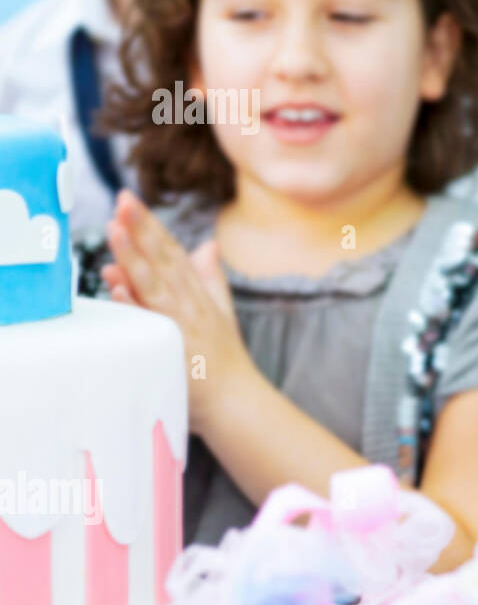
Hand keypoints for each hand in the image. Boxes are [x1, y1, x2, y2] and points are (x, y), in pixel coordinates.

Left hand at [101, 190, 253, 434]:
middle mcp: (190, 305)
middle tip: (121, 200)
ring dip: (135, 256)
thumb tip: (207, 245)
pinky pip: (151, 322)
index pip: (171, 251)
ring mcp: (182, 325)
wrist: (236, 404)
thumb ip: (211, 278)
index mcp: (198, 294)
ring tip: (114, 230)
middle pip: (163, 260)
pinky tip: (117, 285)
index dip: (151, 225)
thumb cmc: (224, 363)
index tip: (130, 200)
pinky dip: (135, 303)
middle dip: (142, 229)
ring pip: (155, 284)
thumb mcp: (222, 313)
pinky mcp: (175, 348)